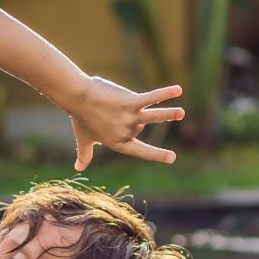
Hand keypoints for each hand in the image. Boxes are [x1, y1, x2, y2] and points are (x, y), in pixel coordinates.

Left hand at [68, 78, 184, 169]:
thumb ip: (85, 155)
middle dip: (130, 114)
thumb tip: (78, 168)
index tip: (172, 158)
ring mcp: (129, 118)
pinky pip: (151, 98)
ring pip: (153, 117)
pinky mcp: (130, 102)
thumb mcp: (84, 140)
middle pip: (141, 124)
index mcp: (118, 143)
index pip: (141, 151)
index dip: (156, 154)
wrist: (77, 98)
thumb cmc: (80, 118)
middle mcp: (126, 132)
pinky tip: (178, 90)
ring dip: (168, 114)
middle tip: (111, 111)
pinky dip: (164, 94)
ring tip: (182, 113)